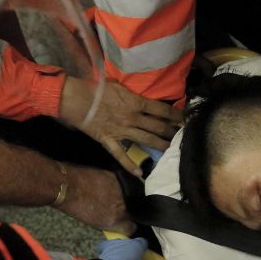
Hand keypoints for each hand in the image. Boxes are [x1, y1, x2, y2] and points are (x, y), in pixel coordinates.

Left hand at [56, 166, 134, 234]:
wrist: (67, 185)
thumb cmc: (74, 206)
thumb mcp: (93, 222)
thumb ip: (108, 223)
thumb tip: (115, 222)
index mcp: (116, 220)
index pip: (131, 228)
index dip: (127, 226)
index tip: (123, 224)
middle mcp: (122, 206)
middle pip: (131, 212)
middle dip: (124, 211)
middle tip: (112, 208)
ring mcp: (122, 191)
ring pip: (128, 197)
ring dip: (122, 198)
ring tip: (108, 196)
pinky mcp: (118, 178)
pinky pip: (122, 185)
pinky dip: (116, 187)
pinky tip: (106, 186)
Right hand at [59, 76, 181, 176]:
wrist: (74, 98)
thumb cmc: (96, 88)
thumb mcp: (119, 86)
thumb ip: (133, 94)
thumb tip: (144, 98)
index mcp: (136, 103)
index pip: (162, 110)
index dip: (175, 115)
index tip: (185, 120)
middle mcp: (132, 118)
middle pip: (158, 127)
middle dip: (172, 132)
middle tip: (184, 137)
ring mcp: (121, 131)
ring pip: (146, 140)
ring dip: (160, 146)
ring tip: (173, 151)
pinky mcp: (109, 140)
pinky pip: (120, 155)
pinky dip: (129, 165)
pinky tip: (140, 173)